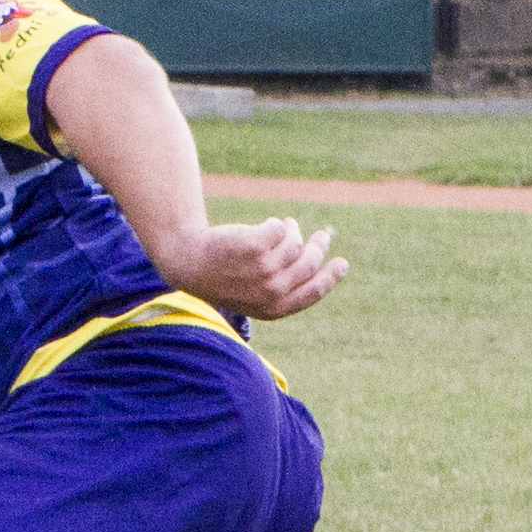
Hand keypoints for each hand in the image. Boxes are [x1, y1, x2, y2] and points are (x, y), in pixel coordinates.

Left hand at [172, 218, 344, 322]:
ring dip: (291, 231)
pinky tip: (263, 226)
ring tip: (282, 228)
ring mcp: (263, 270)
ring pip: (295, 243)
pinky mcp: (255, 247)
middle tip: (321, 236)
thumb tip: (320, 261)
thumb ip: (284, 284)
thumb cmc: (223, 275)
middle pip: (309, 264)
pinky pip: (280, 227)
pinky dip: (274, 223)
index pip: (312, 293)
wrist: (188, 261)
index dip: (330, 278)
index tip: (342, 263)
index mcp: (272, 308)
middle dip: (319, 246)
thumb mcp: (253, 290)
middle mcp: (270, 292)